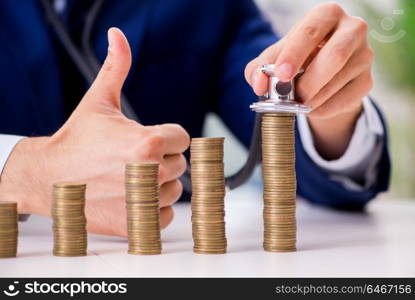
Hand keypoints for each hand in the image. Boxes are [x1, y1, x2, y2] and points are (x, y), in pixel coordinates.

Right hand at [0, 28, 189, 235]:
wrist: (48, 178)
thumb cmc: (75, 140)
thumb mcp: (98, 101)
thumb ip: (116, 68)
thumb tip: (118, 36)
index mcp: (150, 140)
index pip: (183, 138)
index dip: (164, 137)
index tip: (142, 139)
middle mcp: (151, 172)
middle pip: (180, 164)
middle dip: (160, 160)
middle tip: (129, 160)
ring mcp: (145, 201)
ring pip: (173, 190)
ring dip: (156, 185)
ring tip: (128, 178)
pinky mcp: (138, 224)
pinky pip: (164, 216)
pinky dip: (151, 210)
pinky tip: (129, 198)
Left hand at [245, 3, 373, 158]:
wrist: (321, 78)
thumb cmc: (296, 61)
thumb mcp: (274, 59)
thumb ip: (259, 68)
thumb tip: (258, 84)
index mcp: (326, 15)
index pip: (310, 31)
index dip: (295, 54)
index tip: (282, 74)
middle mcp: (352, 29)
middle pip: (334, 55)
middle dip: (309, 80)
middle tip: (291, 97)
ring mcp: (364, 56)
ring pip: (339, 80)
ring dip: (313, 98)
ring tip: (298, 103)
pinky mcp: (367, 81)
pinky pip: (345, 100)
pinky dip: (323, 109)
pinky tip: (312, 108)